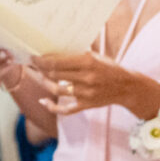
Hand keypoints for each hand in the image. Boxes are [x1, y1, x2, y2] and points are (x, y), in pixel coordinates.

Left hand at [32, 51, 157, 120]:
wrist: (128, 87)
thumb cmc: (110, 68)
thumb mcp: (96, 56)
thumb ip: (77, 55)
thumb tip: (53, 51)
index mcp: (88, 62)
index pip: (57, 62)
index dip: (41, 60)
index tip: (32, 57)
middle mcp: (86, 78)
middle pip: (54, 75)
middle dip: (39, 69)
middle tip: (31, 65)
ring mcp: (86, 93)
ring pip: (56, 90)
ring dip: (44, 83)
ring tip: (38, 76)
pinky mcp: (86, 105)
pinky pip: (65, 109)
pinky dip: (52, 107)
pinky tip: (43, 101)